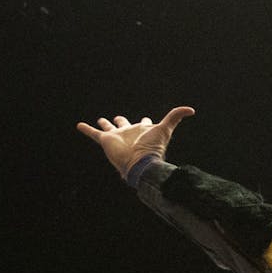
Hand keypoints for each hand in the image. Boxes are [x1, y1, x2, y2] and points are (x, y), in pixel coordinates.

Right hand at [76, 106, 194, 179]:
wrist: (139, 163)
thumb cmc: (153, 147)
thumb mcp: (165, 129)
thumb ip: (176, 116)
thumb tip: (192, 109)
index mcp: (143, 132)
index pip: (144, 124)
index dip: (146, 121)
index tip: (148, 120)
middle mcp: (129, 134)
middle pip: (125, 125)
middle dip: (122, 122)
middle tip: (118, 119)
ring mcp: (117, 138)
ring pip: (109, 128)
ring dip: (105, 124)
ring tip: (101, 120)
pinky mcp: (106, 141)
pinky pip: (94, 134)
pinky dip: (86, 130)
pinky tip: (79, 125)